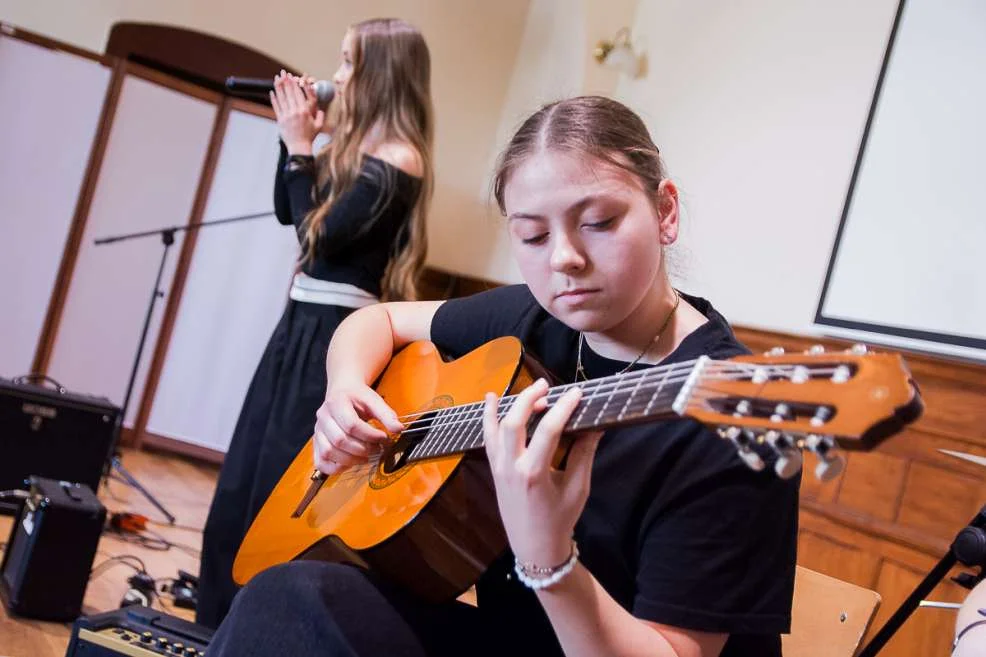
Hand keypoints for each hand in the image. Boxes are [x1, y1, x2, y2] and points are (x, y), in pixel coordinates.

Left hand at [270, 70, 324, 154]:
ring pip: (281, 98)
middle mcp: (295, 111)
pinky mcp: (280, 120)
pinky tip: (272, 92)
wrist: (299, 147)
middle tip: (283, 73)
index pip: (298, 94)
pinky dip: (274, 99)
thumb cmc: (310, 137)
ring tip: (276, 79)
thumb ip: (321, 115)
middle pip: (289, 93)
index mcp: (305, 111)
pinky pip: (276, 107)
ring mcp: (286, 115)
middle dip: (285, 81)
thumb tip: (322, 109)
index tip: (291, 76)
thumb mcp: (319, 126)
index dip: (293, 84)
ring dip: (278, 87)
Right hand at [313, 381, 403, 474]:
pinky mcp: (317, 443)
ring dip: (351, 459)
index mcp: (336, 402)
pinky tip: (351, 463)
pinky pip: (321, 462)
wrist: (343, 392)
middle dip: (363, 449)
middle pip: (340, 440)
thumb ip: (386, 414)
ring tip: (367, 456)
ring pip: (329, 452)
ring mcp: (318, 431)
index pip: (351, 424)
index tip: (384, 437)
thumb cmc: (357, 397)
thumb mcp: (374, 400)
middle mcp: (323, 417)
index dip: (370, 435)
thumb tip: (398, 429)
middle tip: (378, 448)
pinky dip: (336, 468)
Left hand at [483, 379, 602, 567]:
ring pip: (496, 427)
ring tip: (528, 389)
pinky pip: (488, 438)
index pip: (548, 429)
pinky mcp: (494, 469)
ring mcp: (498, 468)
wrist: (534, 547)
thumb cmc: (559, 520)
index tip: (576, 393)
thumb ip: (583, 454)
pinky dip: (489, 417)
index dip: (563, 407)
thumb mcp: (577, 489)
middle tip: (547, 385)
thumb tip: (595, 426)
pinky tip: (492, 399)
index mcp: (534, 473)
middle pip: (514, 422)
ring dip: (510, 404)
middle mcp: (511, 467)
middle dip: (529, 398)